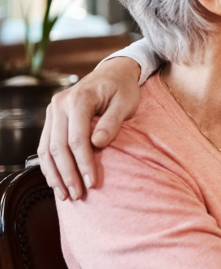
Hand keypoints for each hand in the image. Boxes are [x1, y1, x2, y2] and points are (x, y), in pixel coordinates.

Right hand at [38, 57, 141, 200]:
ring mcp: (53, 111)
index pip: (77, 138)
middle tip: (78, 195)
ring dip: (55, 174)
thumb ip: (112, 122)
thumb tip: (98, 144)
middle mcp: (60, 105)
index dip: (84, 163)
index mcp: (79, 99)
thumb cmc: (122, 88)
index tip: (93, 182)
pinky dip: (50, 165)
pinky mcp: (52, 118)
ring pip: (47, 149)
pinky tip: (57, 181)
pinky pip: (45, 145)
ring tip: (65, 195)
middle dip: (68, 174)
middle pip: (58, 146)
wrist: (113, 73)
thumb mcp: (125, 102)